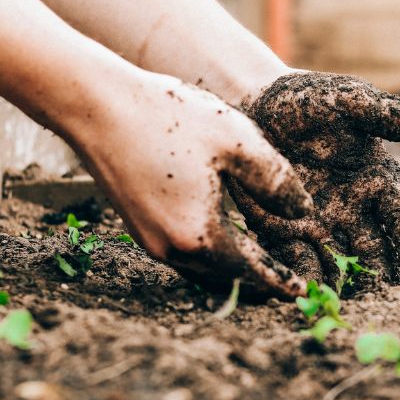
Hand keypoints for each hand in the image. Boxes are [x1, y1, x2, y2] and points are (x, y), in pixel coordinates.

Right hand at [69, 73, 313, 297]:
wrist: (97, 106)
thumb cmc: (169, 117)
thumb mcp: (238, 141)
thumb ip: (276, 181)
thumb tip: (303, 212)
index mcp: (200, 234)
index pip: (250, 271)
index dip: (279, 281)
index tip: (301, 293)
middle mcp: (171, 248)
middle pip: (225, 278)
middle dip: (257, 283)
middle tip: (286, 285)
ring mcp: (149, 240)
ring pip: (201, 270)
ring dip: (232, 272)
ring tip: (260, 267)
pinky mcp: (137, 225)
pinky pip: (183, 254)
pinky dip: (209, 256)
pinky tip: (222, 240)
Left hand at [230, 72, 399, 284]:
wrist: (252, 104)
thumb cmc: (308, 99)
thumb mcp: (348, 101)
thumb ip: (389, 114)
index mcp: (377, 179)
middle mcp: (354, 208)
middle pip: (375, 249)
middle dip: (382, 275)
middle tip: (386, 301)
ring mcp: (320, 224)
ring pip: (340, 262)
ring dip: (345, 284)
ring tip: (348, 307)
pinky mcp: (284, 232)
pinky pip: (298, 260)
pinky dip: (304, 278)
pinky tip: (306, 295)